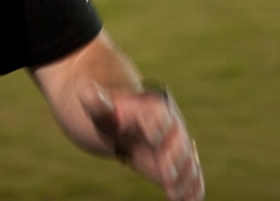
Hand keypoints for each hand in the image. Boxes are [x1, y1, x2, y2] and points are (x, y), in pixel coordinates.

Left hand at [80, 81, 204, 200]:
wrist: (122, 123)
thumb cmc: (110, 113)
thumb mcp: (99, 107)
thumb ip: (95, 101)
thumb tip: (85, 90)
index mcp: (151, 107)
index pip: (158, 114)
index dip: (157, 125)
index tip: (153, 137)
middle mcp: (170, 124)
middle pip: (178, 139)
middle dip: (175, 157)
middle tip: (168, 175)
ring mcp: (177, 144)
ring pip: (187, 158)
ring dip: (186, 176)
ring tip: (176, 195)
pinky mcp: (178, 162)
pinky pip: (191, 174)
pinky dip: (194, 187)